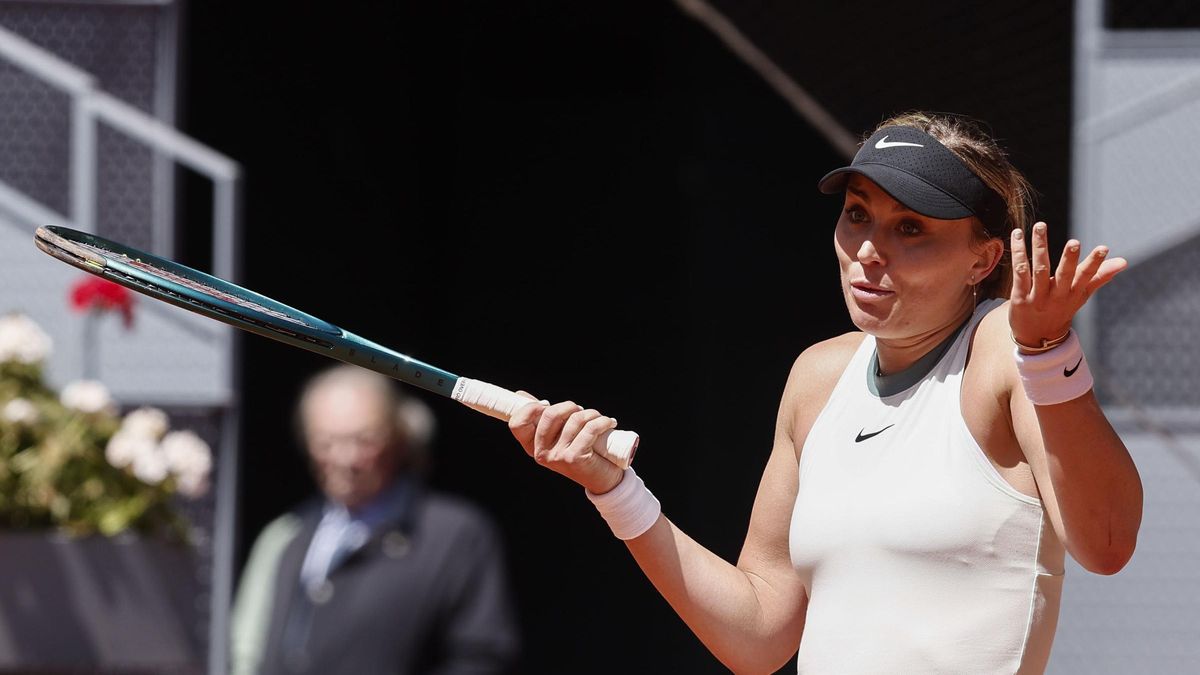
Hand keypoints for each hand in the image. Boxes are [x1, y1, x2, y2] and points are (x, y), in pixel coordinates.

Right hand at [507, 392, 624, 494]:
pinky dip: (602, 421)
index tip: (547, 404)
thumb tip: (521, 395)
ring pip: (574, 419)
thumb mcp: (558, 435)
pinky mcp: (575, 458)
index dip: (530, 408)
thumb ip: (541, 417)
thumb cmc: (580, 451)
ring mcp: (557, 457)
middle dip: (570, 406)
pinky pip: (589, 429)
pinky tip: (609, 423)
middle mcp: (541, 454)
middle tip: (581, 411)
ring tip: (599, 419)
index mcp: (532, 447)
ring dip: (591, 413)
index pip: (517, 423)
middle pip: (549, 414)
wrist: (603, 480)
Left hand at [1009, 222, 1126, 348]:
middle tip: (1074, 242)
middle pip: (1064, 275)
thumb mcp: (1082, 295)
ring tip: (1040, 226)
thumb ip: (1100, 276)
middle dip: (1069, 259)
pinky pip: (1019, 274)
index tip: (1104, 248)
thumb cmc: (1061, 309)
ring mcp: (1037, 297)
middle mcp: (1057, 295)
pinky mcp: (1019, 298)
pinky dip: (1018, 254)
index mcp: (1074, 293)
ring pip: (1038, 270)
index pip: (1086, 277)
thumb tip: (1124, 262)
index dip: (1095, 264)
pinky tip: (1017, 236)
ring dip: (1040, 247)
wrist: (1036, 337)